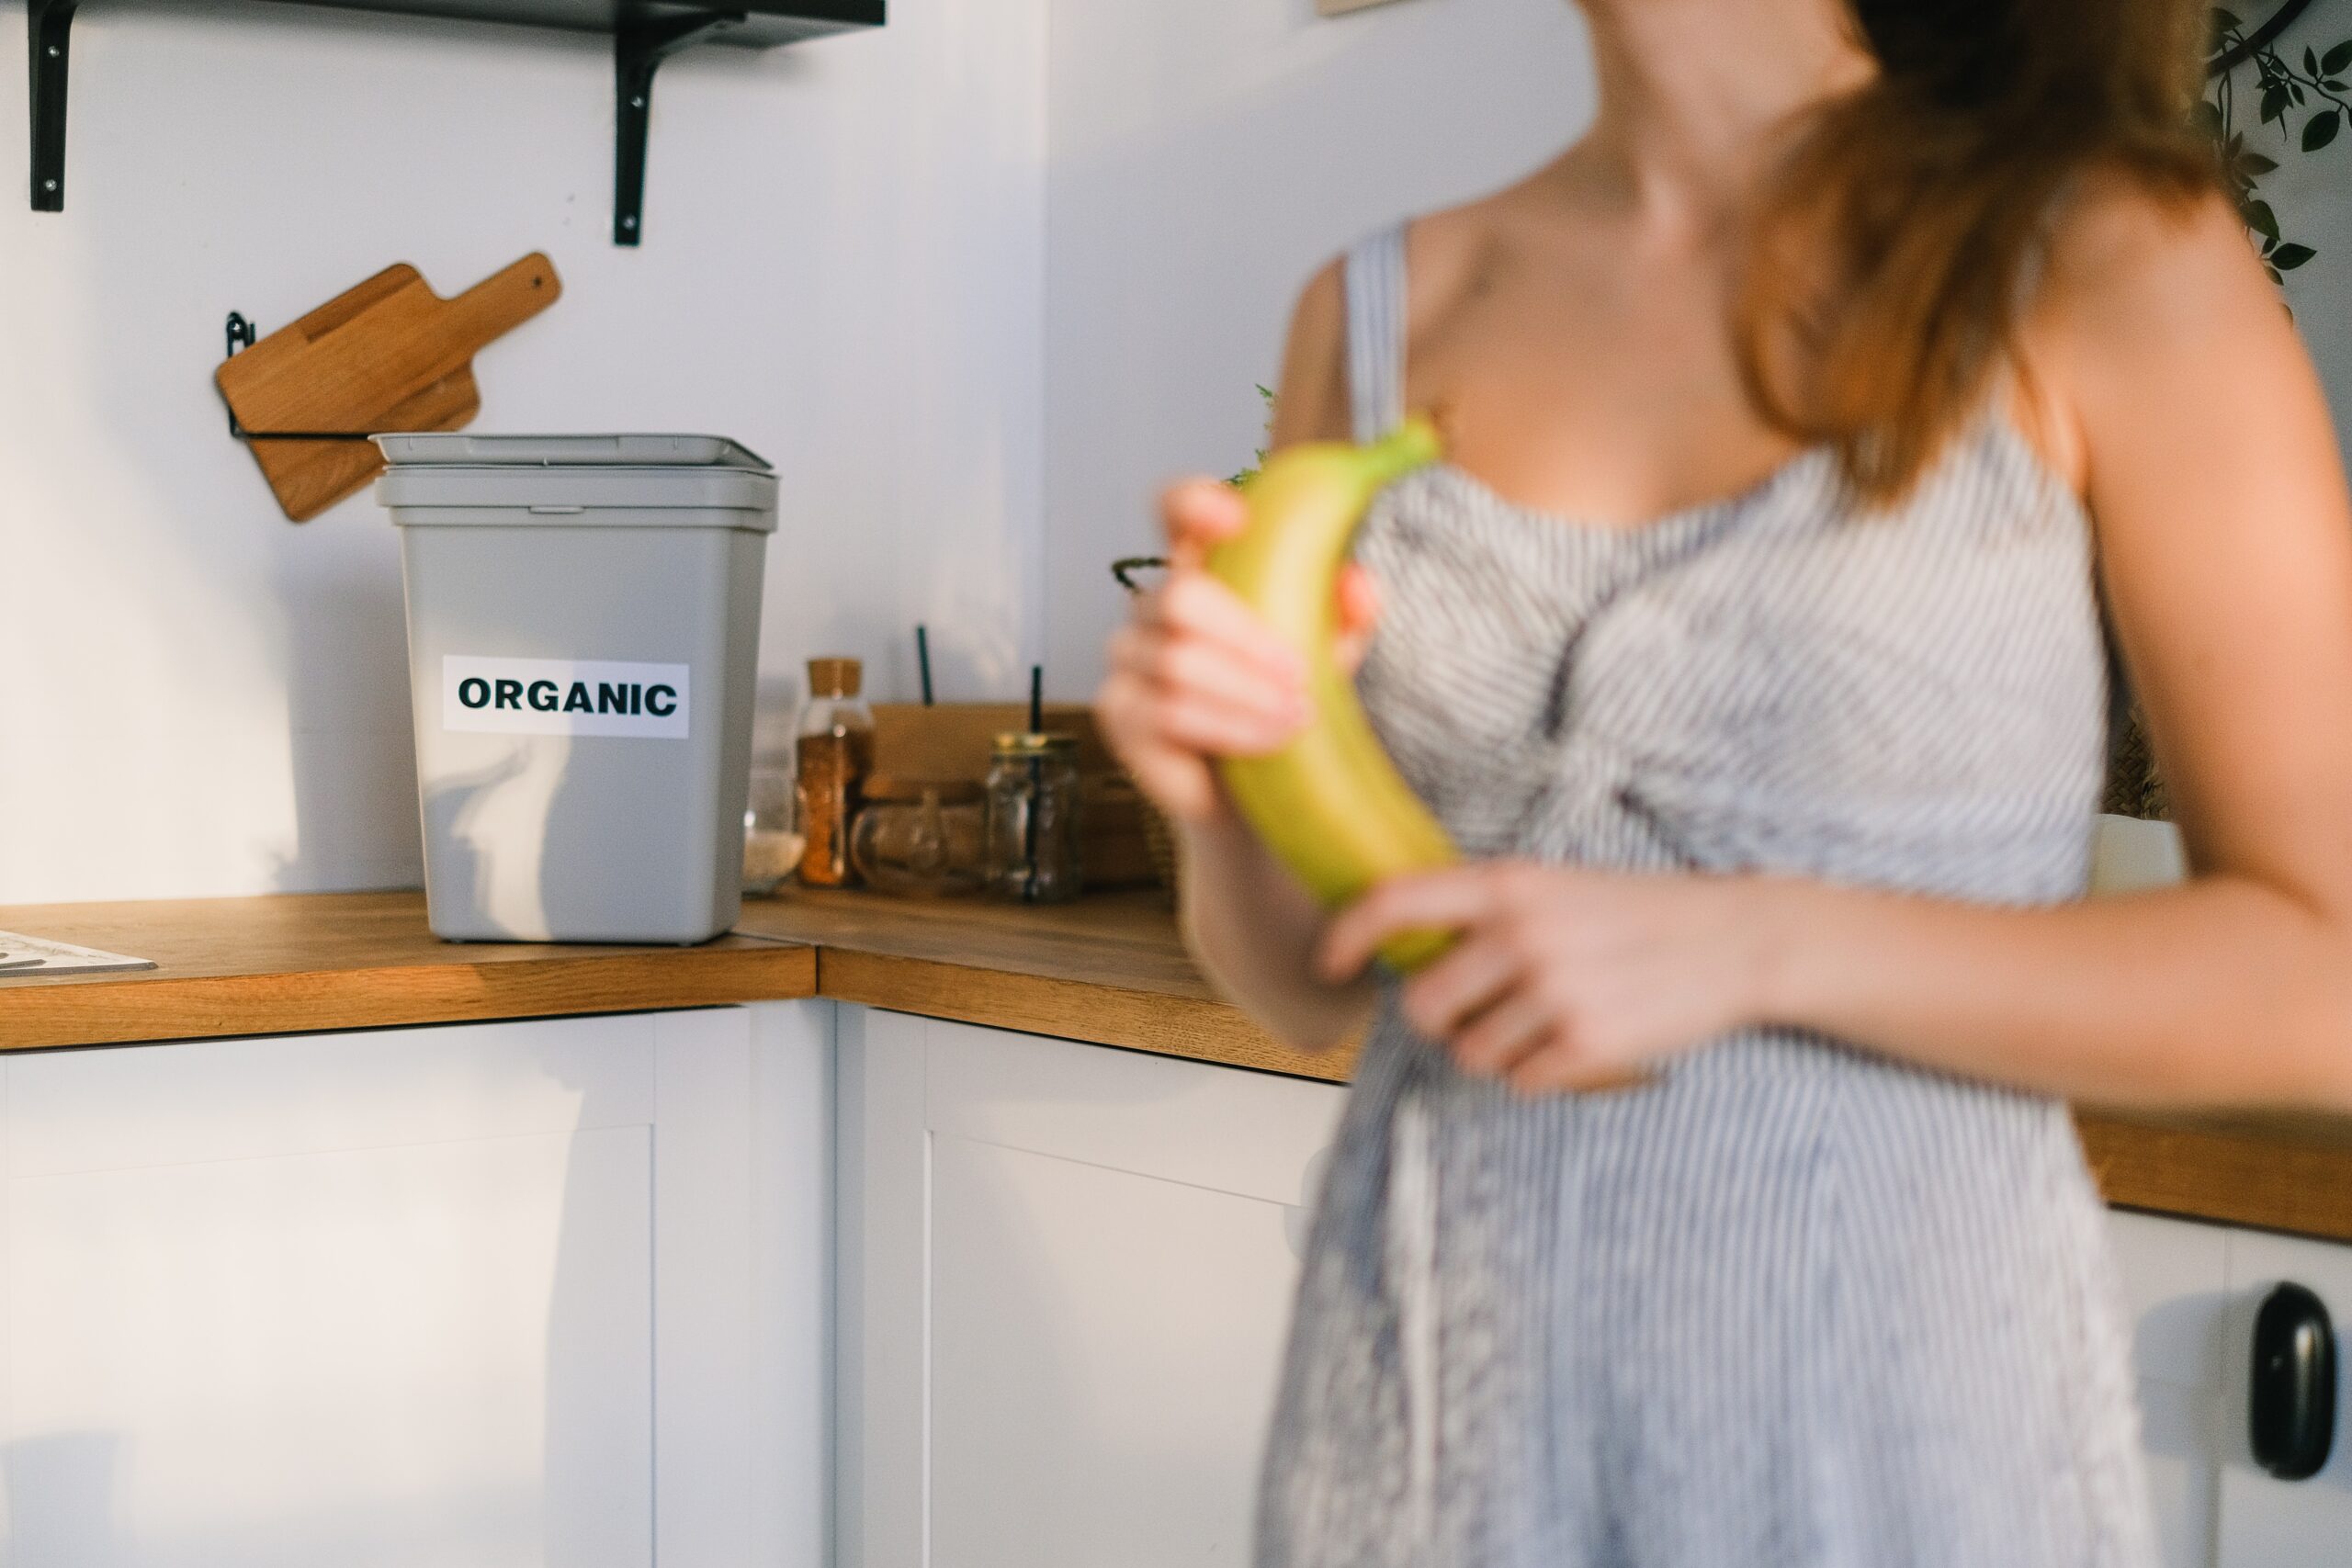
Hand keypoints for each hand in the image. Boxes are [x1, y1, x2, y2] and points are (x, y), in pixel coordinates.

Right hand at [1097, 477, 1381, 824]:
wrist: (1258, 793)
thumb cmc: (1287, 704)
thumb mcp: (1332, 654)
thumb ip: (1347, 615)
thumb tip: (1358, 584)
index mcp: (1203, 568)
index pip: (1174, 511)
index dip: (1192, 502)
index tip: (1235, 518)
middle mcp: (1154, 605)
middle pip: (1179, 596)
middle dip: (1247, 637)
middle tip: (1300, 674)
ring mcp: (1130, 657)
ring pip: (1178, 662)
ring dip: (1248, 693)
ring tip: (1297, 717)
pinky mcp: (1118, 710)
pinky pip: (1167, 711)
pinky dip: (1229, 726)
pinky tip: (1268, 741)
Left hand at [1316, 863, 1781, 1092]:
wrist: (1736, 939)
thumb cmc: (1637, 912)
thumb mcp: (1555, 885)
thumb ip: (1485, 910)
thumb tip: (1407, 947)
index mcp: (1508, 884)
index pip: (1394, 901)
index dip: (1347, 936)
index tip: (1331, 964)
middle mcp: (1522, 934)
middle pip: (1424, 1006)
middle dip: (1442, 1020)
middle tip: (1480, 1012)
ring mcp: (1555, 991)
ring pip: (1470, 1053)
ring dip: (1496, 1051)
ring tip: (1544, 1023)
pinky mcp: (1588, 1043)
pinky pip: (1520, 1082)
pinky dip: (1538, 1074)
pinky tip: (1575, 1043)